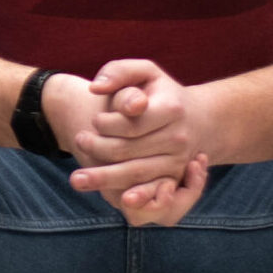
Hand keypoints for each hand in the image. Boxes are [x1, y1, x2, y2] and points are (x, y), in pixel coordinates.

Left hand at [61, 60, 212, 226]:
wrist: (196, 119)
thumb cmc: (159, 93)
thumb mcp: (144, 72)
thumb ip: (119, 72)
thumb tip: (96, 89)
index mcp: (171, 109)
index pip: (131, 123)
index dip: (106, 124)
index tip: (95, 120)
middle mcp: (178, 139)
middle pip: (129, 151)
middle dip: (97, 149)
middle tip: (78, 141)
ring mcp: (178, 162)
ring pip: (135, 175)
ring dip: (103, 179)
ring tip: (76, 179)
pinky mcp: (174, 180)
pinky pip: (150, 194)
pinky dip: (131, 199)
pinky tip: (113, 201)